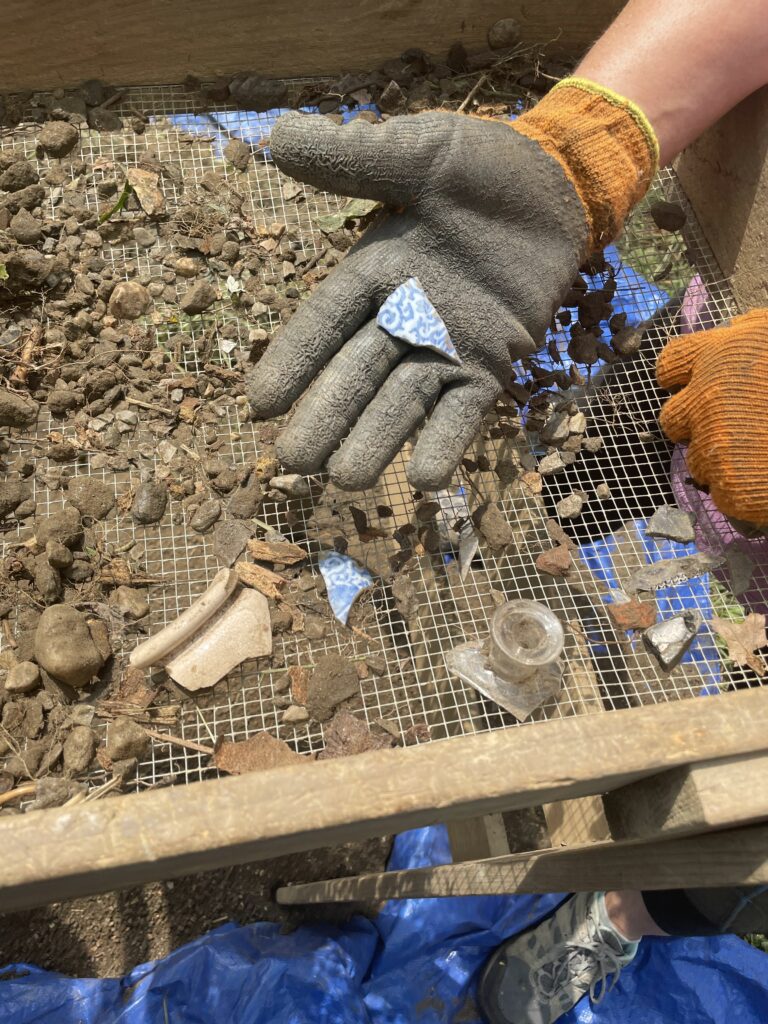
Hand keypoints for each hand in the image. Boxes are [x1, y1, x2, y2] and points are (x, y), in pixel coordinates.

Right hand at [247, 110, 587, 490]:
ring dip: (377, 441)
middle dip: (327, 418)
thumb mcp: (421, 152)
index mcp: (376, 271)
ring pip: (403, 402)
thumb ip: (356, 158)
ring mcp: (447, 347)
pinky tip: (425, 481)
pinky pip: (463, 410)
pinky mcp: (490, 365)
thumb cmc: (487, 168)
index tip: (261, 404)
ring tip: (348, 481)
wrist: (561, 187)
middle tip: (294, 463)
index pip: (324, 323)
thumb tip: (275, 139)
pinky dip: (445, 442)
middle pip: (356, 375)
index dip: (294, 361)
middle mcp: (404, 318)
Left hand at [657, 310, 767, 524]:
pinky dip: (747, 495)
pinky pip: (726, 496)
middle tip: (738, 432)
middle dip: (698, 427)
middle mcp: (708, 396)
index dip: (682, 379)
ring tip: (765, 457)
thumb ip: (756, 333)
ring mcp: (715, 443)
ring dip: (724, 462)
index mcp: (722, 352)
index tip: (697, 389)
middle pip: (673, 420)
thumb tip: (735, 328)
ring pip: (698, 461)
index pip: (672, 364)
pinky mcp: (732, 485)